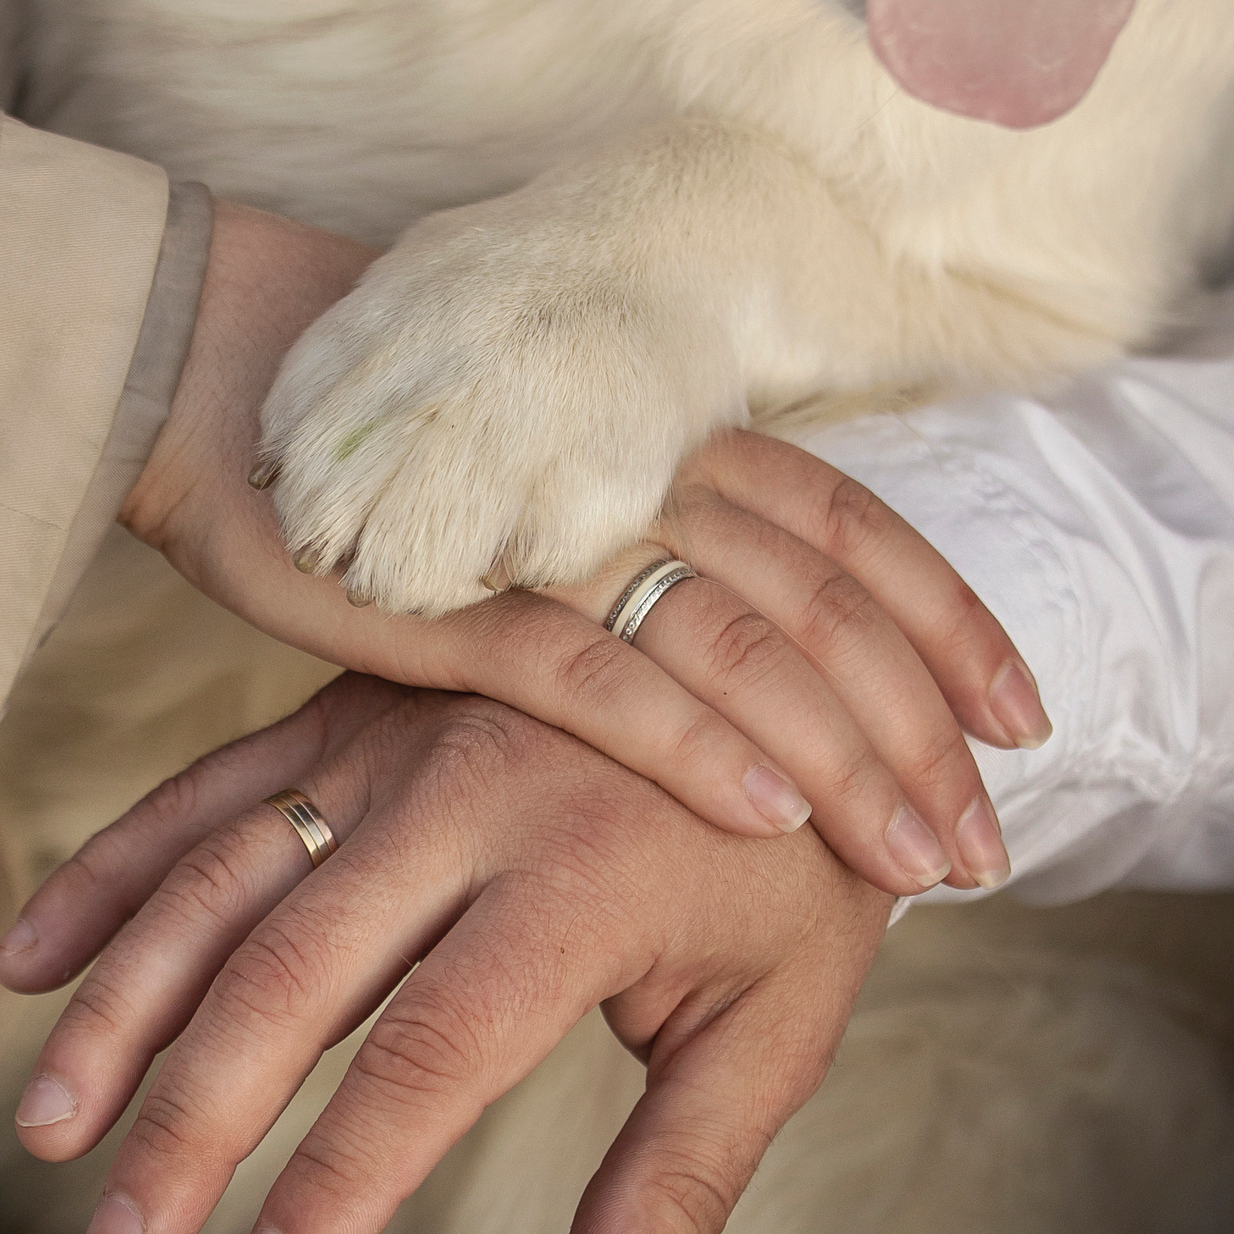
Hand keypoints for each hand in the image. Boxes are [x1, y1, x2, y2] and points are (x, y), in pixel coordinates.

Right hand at [0, 675, 892, 1233]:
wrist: (786, 653)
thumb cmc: (792, 865)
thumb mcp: (779, 1013)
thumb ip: (685, 1170)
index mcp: (583, 870)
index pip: (438, 1044)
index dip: (351, 1167)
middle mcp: (468, 789)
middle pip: (297, 963)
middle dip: (196, 1112)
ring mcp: (394, 738)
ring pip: (223, 874)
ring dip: (122, 1002)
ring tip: (47, 1129)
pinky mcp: (346, 709)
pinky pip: (204, 790)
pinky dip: (111, 872)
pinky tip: (30, 962)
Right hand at [123, 200, 1045, 894]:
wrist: (210, 370)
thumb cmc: (382, 440)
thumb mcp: (544, 470)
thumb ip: (641, 536)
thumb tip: (740, 630)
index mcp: (663, 432)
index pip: (849, 523)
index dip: (947, 618)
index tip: (1023, 717)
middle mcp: (630, 469)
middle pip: (823, 601)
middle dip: (920, 730)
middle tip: (987, 846)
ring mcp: (546, 524)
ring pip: (739, 643)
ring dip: (844, 759)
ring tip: (918, 862)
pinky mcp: (450, 589)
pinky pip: (596, 674)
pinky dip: (694, 746)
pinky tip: (774, 819)